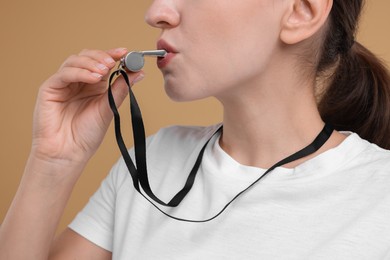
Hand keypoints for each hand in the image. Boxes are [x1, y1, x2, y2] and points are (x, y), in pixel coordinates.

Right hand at [31, 48, 143, 166]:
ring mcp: (63, 84)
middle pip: (87, 57)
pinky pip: (64, 74)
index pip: (102, 63)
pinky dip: (80, 73)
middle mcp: (78, 82)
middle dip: (102, 56)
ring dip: (91, 63)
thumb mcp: (108, 108)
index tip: (126, 52)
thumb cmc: (86, 135)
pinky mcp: (50, 88)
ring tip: (104, 70)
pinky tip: (93, 78)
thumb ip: (120, 89)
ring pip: (75, 61)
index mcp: (93, 85)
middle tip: (114, 61)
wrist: (69, 153)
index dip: (113, 55)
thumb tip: (139, 73)